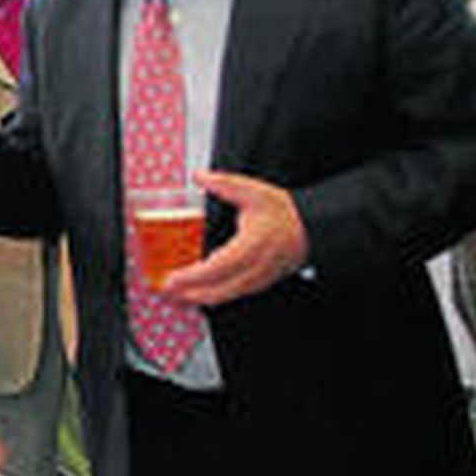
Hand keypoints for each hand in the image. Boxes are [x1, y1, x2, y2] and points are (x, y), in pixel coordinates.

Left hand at [162, 170, 308, 306]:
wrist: (311, 228)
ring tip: (175, 295)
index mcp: (251, 245)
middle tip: (164, 291)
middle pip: (218, 291)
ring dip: (198, 299)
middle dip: (188, 294)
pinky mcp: (259, 284)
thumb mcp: (253, 191)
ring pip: (224, 297)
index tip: (172, 279)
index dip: (193, 276)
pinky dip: (212, 297)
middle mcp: (255, 268)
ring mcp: (258, 279)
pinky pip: (232, 295)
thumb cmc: (283, 212)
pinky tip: (197, 294)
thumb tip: (199, 176)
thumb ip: (224, 184)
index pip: (218, 267)